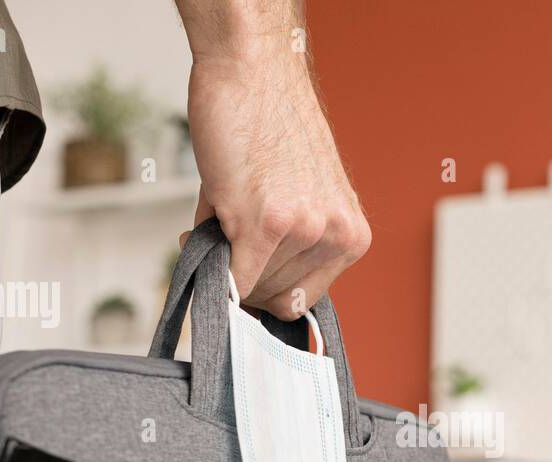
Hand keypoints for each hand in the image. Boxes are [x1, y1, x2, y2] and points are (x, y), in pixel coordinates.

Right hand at [180, 32, 369, 317]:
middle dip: (242, 273)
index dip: (266, 290)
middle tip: (223, 236)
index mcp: (352, 235)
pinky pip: (233, 279)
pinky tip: (199, 236)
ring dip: (222, 257)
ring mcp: (305, 231)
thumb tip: (244, 289)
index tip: (245, 276)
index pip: (304, 299)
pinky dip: (212, 272)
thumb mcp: (300, 198)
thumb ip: (288, 249)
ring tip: (221, 212)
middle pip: (275, 297)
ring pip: (250, 286)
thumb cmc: (270, 127)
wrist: (253, 72)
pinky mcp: (267, 223)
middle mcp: (337, 236)